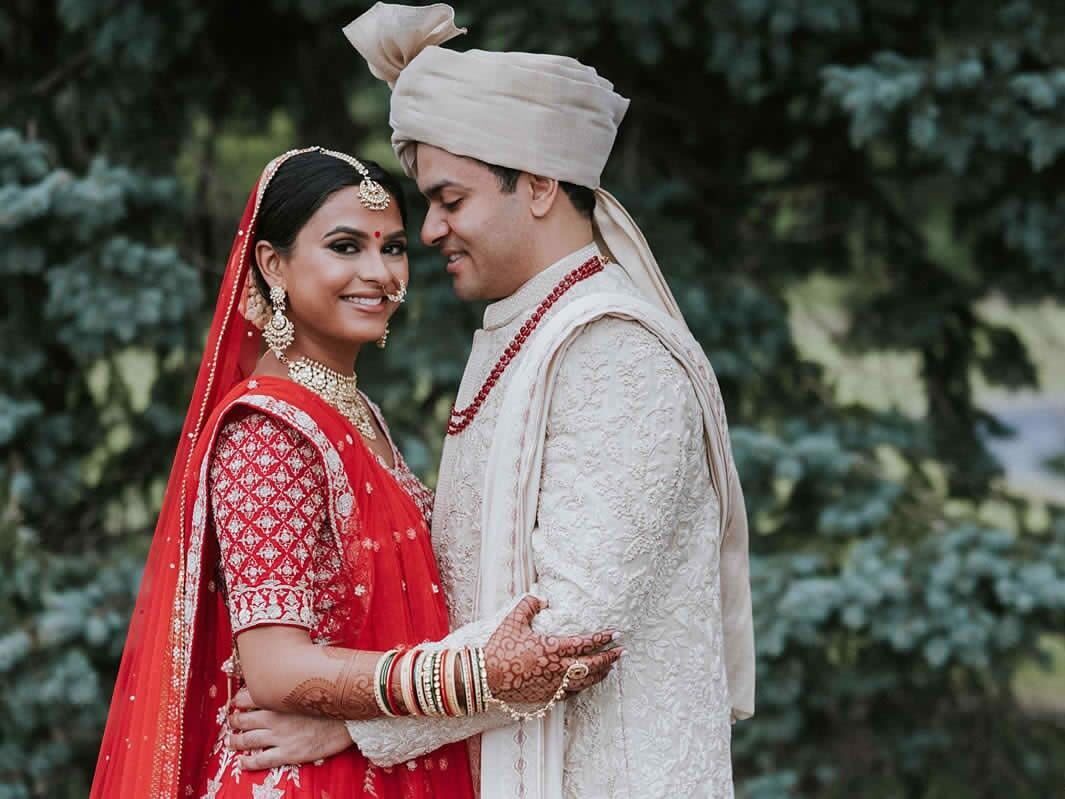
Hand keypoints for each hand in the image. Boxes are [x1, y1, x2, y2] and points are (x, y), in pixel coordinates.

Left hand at [227, 686, 352, 770]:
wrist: (352, 719)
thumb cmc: (335, 698)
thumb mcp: (314, 681)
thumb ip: (297, 679)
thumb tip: (293, 664)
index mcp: (280, 697)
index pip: (249, 697)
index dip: (240, 700)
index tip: (238, 702)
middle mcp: (275, 716)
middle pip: (244, 720)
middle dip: (235, 721)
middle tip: (233, 721)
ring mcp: (280, 736)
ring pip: (248, 740)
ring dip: (236, 741)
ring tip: (232, 741)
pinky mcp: (288, 753)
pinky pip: (261, 760)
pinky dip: (248, 763)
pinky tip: (243, 763)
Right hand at [484, 595, 620, 704]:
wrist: (486, 679)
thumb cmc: (500, 649)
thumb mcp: (513, 621)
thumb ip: (529, 605)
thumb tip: (541, 598)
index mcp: (553, 648)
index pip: (586, 643)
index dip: (603, 638)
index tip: (617, 633)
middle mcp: (558, 669)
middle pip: (593, 665)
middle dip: (610, 658)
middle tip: (622, 652)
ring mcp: (554, 685)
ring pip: (585, 681)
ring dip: (600, 673)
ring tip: (610, 668)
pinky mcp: (547, 696)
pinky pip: (572, 692)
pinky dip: (583, 686)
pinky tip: (586, 682)